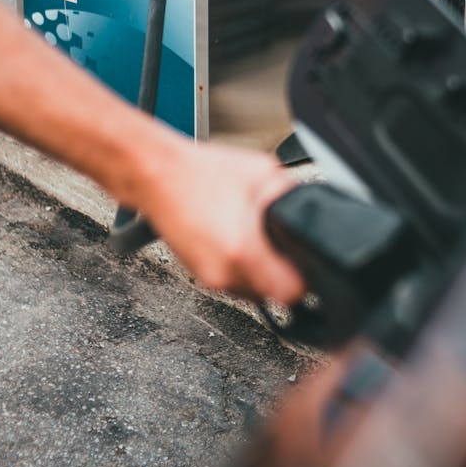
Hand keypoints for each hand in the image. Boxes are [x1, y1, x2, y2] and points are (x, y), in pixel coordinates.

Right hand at [139, 139, 306, 304]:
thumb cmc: (200, 172)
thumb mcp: (263, 172)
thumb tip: (308, 212)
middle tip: (280, 244)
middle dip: (281, 271)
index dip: (304, 277)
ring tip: (253, 236)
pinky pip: (231, 280)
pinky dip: (239, 264)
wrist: (157, 175)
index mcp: (244, 251)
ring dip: (259, 270)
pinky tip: (235, 237)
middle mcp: (225, 273)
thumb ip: (292, 196)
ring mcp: (209, 277)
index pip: (292, 293)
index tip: (302, 261)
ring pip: (251, 291)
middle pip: (272, 294)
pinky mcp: (199, 273)